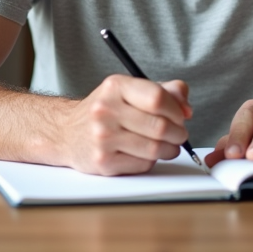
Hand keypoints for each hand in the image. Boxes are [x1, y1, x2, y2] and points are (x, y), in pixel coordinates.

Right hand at [60, 75, 192, 175]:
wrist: (66, 132)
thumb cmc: (105, 111)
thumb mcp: (129, 90)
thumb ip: (164, 91)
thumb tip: (186, 107)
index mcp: (115, 87)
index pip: (158, 98)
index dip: (177, 110)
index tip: (182, 116)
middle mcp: (106, 110)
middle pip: (160, 126)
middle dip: (178, 133)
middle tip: (180, 134)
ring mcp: (102, 137)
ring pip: (154, 149)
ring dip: (169, 149)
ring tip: (167, 146)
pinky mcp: (103, 162)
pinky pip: (143, 165)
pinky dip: (151, 161)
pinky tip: (145, 154)